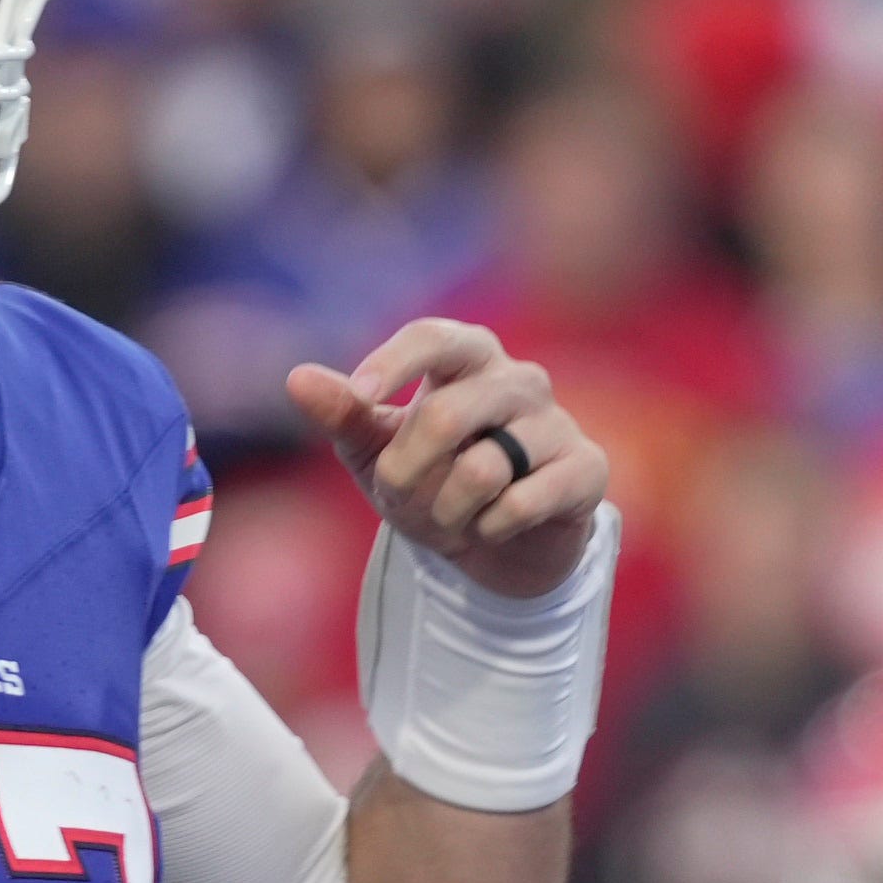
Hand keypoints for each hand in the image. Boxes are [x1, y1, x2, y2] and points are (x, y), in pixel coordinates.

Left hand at [289, 318, 611, 598]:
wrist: (497, 545)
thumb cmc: (433, 480)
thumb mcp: (379, 451)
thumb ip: (344, 414)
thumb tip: (296, 378)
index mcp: (468, 359)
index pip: (433, 337)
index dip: (393, 362)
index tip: (361, 397)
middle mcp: (518, 380)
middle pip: (447, 414)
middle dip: (406, 471)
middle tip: (397, 497)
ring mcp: (557, 423)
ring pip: (484, 468)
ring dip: (448, 509)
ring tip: (452, 517)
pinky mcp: (586, 469)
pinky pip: (524, 501)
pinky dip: (491, 527)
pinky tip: (492, 528)